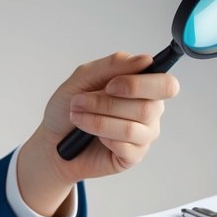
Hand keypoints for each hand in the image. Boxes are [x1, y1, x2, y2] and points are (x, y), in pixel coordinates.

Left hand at [16, 52, 178, 216]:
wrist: (51, 140)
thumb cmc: (68, 107)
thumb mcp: (83, 78)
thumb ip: (112, 65)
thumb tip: (145, 60)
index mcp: (145, 87)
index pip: (166, 85)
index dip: (140, 85)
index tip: (110, 86)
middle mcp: (150, 111)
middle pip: (148, 107)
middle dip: (106, 104)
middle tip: (79, 101)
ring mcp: (143, 135)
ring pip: (132, 128)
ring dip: (97, 121)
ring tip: (76, 116)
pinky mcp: (132, 156)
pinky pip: (124, 147)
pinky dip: (101, 137)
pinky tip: (90, 136)